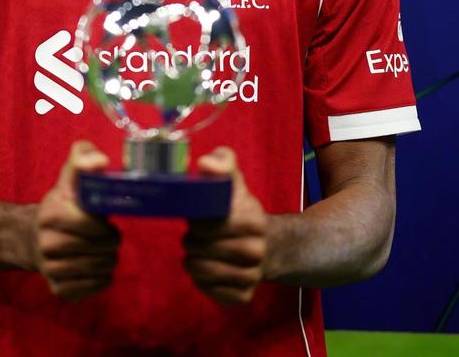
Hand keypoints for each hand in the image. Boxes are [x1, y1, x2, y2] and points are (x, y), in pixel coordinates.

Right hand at [30, 140, 119, 299]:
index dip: (105, 224)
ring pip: (101, 268)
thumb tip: (100, 160)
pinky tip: (96, 266)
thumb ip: (83, 157)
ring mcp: (51, 269)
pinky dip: (103, 277)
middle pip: (101, 249)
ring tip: (101, 249)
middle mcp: (47, 243)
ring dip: (109, 258)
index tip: (103, 219)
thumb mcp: (69, 176)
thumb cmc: (62, 204)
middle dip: (110, 241)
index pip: (93, 226)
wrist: (32, 237)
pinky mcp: (58, 289)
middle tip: (106, 234)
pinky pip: (95, 286)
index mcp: (51, 213)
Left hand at [183, 147, 266, 303]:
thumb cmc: (238, 208)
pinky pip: (216, 294)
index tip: (197, 219)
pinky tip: (204, 272)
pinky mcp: (245, 296)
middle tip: (193, 237)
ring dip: (194, 262)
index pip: (212, 226)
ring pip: (208, 273)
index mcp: (254, 220)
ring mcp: (253, 276)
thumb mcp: (233, 181)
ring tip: (195, 253)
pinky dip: (203, 283)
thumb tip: (204, 164)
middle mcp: (258, 250)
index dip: (197, 222)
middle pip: (206, 250)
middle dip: (192, 242)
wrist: (266, 243)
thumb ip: (221, 163)